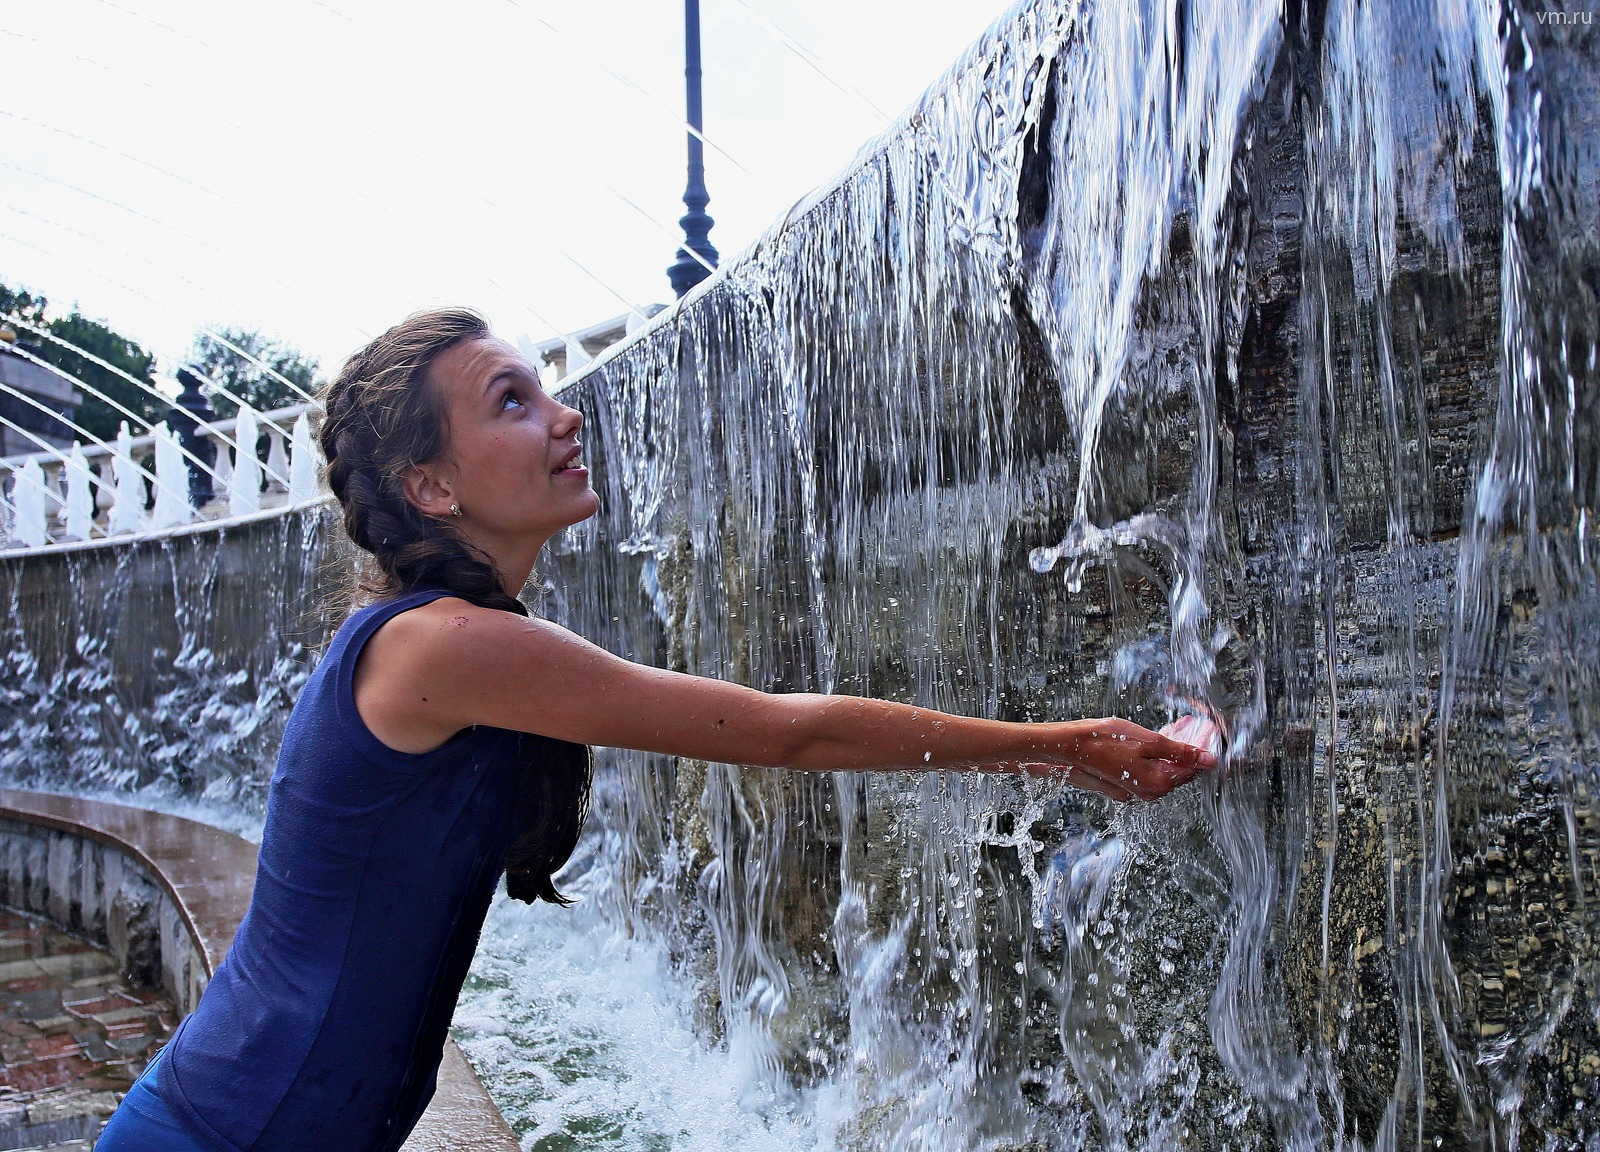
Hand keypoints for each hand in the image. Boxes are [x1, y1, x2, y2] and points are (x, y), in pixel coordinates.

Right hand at [1024, 716, 1217, 801]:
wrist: (1071, 747)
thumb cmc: (1107, 741)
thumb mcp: (1149, 741)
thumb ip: (1180, 752)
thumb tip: (1208, 760)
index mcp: (1160, 782)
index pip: (1192, 768)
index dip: (1201, 749)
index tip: (1207, 732)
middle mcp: (1150, 791)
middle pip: (1179, 771)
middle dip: (1188, 749)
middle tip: (1193, 727)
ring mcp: (1136, 790)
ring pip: (1164, 770)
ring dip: (1172, 751)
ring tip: (1176, 730)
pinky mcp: (1125, 784)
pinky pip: (1149, 771)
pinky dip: (1157, 756)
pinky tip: (1155, 740)